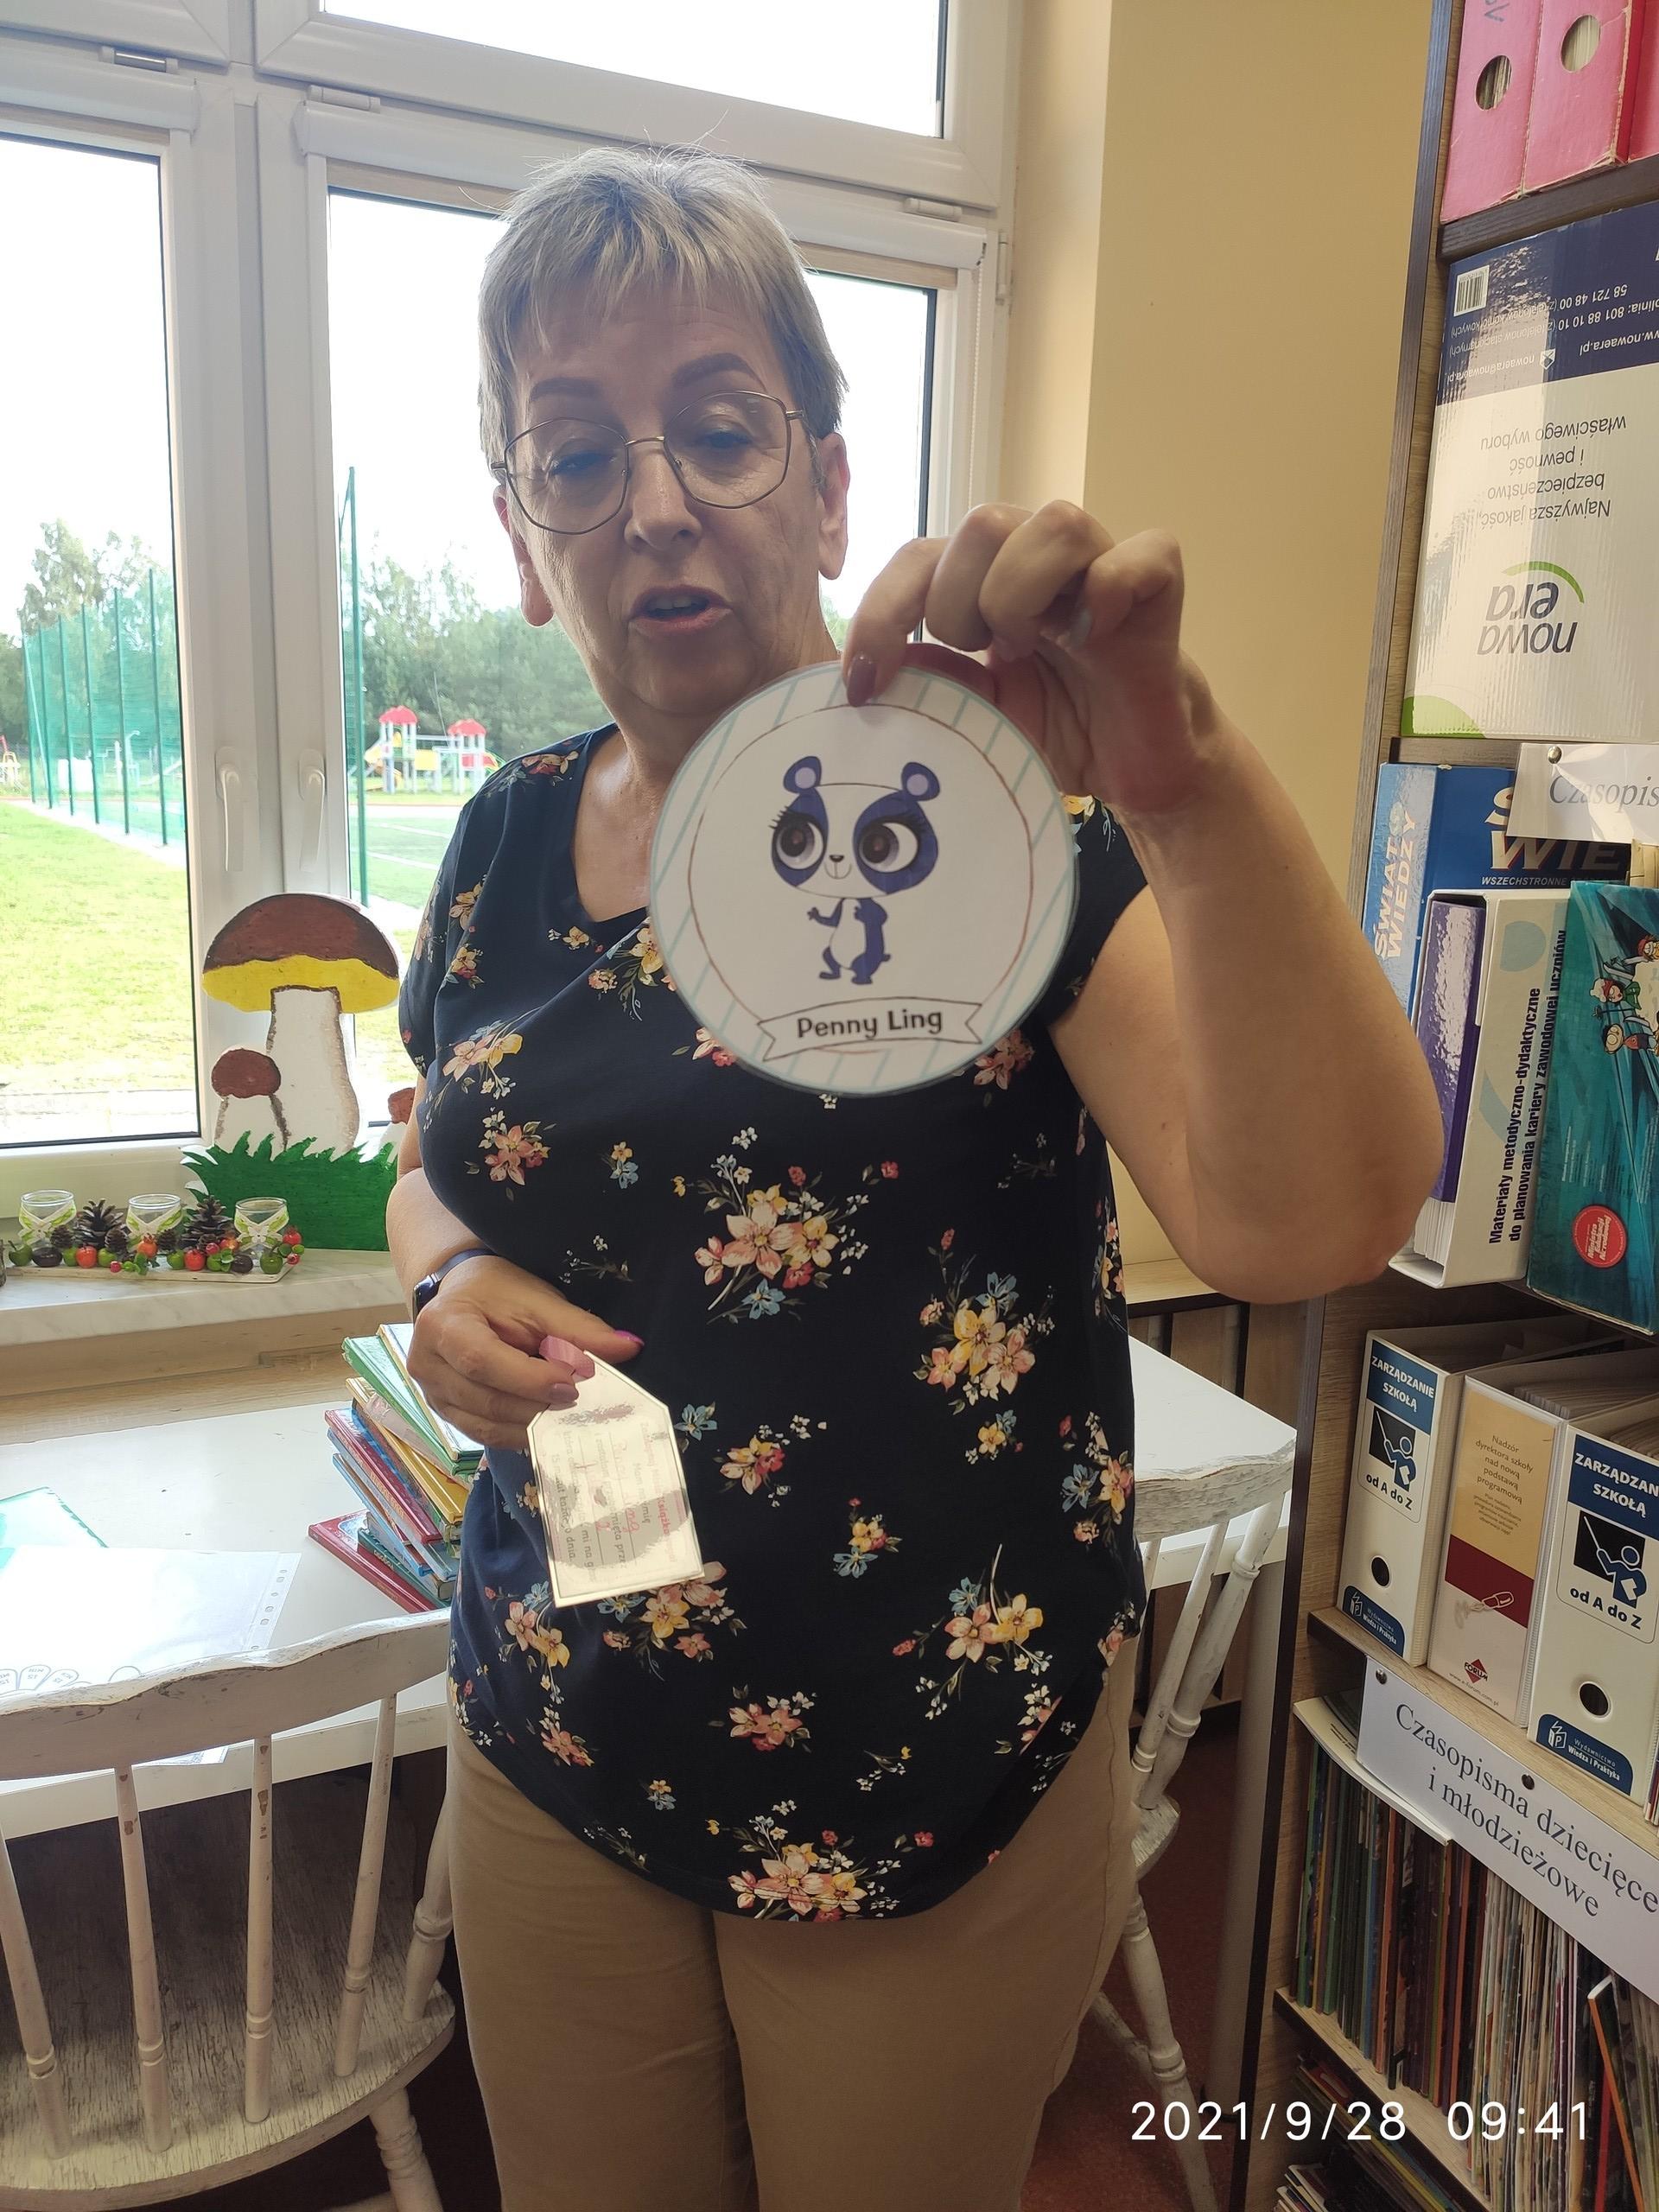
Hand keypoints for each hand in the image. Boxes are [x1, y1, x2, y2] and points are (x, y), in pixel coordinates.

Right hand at [404, 1255, 639, 1451]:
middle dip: (537, 1406)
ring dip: (532, 1426)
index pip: (481, 1361)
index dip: (528, 1379)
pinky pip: (485, 1435)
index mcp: (442, 1325)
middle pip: (485, 1399)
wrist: (461, 1295)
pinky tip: (549, 1427)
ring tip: (569, 1415)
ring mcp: (432, 1395)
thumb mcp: (537, 1300)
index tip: (573, 1382)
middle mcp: (426, 1365)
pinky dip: (520, 1433)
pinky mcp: (445, 1413)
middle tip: (580, 1403)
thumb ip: (578, 1328)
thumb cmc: (498, 1292)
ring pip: (486, 1425)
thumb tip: (630, 1348)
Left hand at [840, 501, 1217, 818]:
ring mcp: (1102, 565)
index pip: (919, 556)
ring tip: (1029, 649)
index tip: (864, 685)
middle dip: (960, 604)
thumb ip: (930, 685)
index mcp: (986, 580)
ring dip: (1022, 594)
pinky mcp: (1158, 588)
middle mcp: (1040, 558)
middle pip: (983, 523)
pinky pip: (1141, 556)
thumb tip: (867, 669)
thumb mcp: (975, 718)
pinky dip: (1108, 593)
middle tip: (983, 660)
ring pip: (1054, 522)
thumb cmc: (1056, 730)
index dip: (883, 611)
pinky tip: (1090, 638)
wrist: (1132, 766)